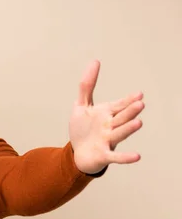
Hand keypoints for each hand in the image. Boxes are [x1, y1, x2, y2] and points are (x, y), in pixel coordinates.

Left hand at [69, 60, 143, 174]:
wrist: (78, 153)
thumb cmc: (82, 129)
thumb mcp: (81, 106)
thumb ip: (86, 86)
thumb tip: (95, 61)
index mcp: (106, 114)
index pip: (119, 105)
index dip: (127, 100)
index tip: (139, 94)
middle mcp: (110, 126)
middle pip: (121, 118)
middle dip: (129, 111)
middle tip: (140, 103)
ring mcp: (108, 141)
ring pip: (119, 134)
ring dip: (128, 129)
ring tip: (138, 122)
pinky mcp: (104, 155)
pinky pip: (115, 157)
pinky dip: (125, 157)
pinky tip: (137, 156)